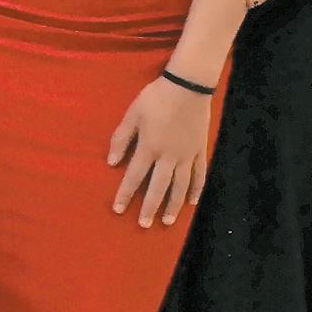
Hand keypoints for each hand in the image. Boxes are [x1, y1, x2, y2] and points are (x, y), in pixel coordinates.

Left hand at [104, 75, 217, 226]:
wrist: (187, 87)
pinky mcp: (200, 150)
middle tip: (144, 225)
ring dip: (174, 205)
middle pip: (158, 187)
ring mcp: (187, 155)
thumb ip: (120, 139)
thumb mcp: (131, 115)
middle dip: (149, 207)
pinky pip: (200, 174)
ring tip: (167, 221)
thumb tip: (111, 163)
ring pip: (181, 186)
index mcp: (149, 147)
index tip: (117, 210)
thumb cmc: (155, 98)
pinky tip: (192, 202)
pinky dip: (196, 189)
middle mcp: (169, 156)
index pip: (134, 177)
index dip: (125, 194)